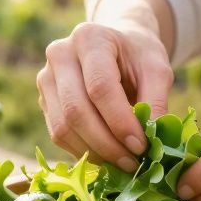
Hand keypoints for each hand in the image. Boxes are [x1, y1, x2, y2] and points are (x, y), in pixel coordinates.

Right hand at [37, 21, 173, 170]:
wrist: (116, 46)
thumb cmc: (138, 56)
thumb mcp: (157, 68)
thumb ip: (156, 100)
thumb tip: (151, 140)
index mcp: (89, 38)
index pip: (100, 87)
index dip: (120, 121)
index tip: (141, 145)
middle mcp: (60, 54)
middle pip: (76, 110)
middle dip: (106, 143)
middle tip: (132, 162)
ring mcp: (46, 78)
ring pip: (62, 127)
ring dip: (94, 152)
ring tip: (122, 163)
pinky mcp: (43, 100)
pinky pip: (58, 134)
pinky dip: (82, 151)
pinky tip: (106, 156)